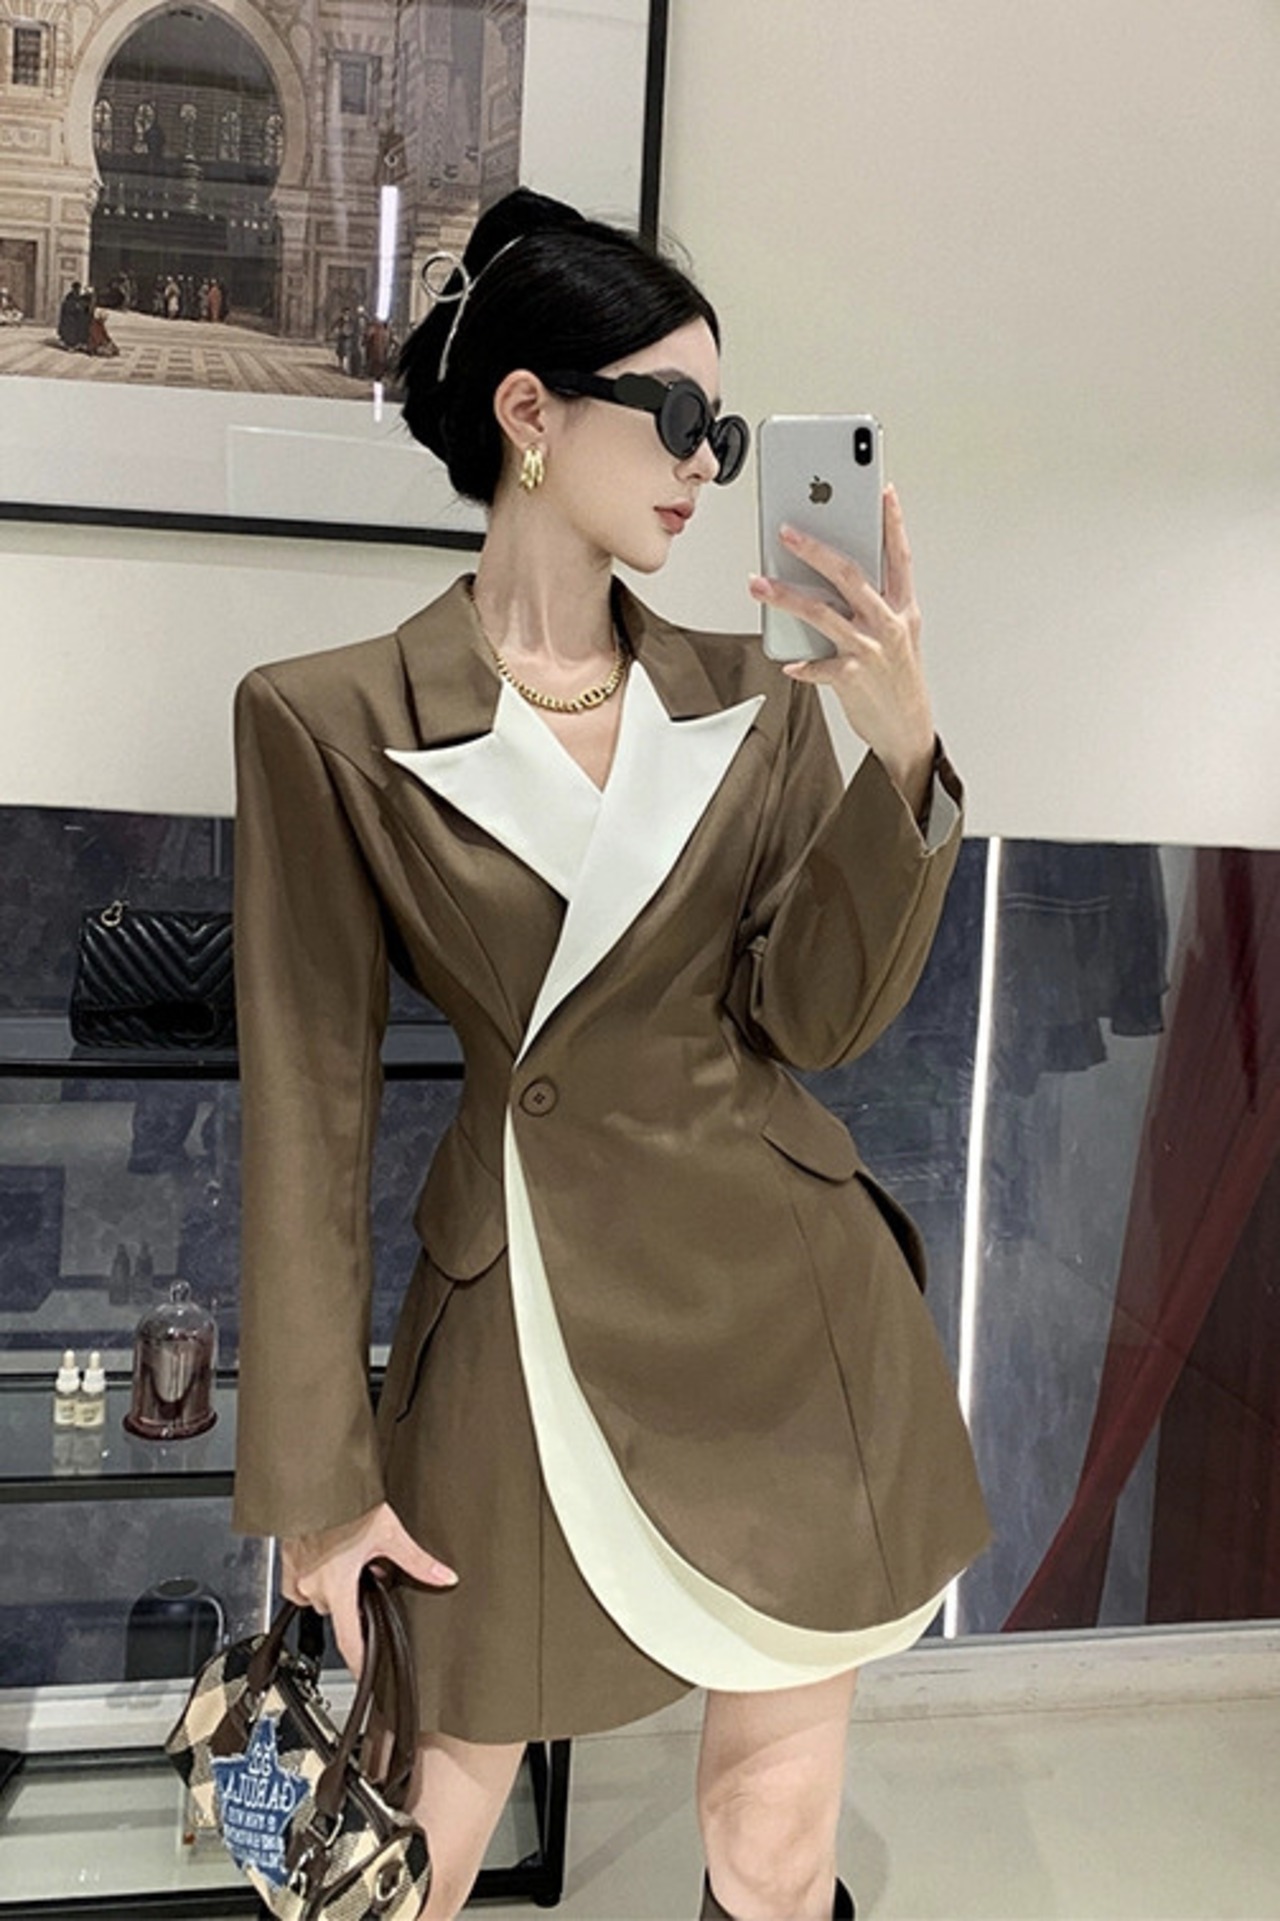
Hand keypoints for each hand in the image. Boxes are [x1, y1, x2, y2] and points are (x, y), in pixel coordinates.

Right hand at [280, 1501, 456, 1678]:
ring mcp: (296, 1573)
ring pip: (318, 1596)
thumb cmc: (347, 1504)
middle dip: (353, 1601)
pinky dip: (315, 1577)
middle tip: (369, 1578)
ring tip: (351, 1562)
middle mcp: (312, 1585)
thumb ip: (416, 1561)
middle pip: (336, 1612)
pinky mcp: (287, 1558)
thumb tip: (443, 1576)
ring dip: (335, 1587)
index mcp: (337, 1586)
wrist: (318, 1480)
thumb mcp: (390, 1534)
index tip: (364, 1675)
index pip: (348, 1639)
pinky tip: (329, 1559)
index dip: (358, 1662)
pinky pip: (299, 1583)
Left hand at [749, 484, 935, 817]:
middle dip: (815, 549)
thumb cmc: (896, 678)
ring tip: (758, 583)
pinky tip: (787, 661)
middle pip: (849, 575)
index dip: (892, 521)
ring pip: (823, 614)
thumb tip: (831, 573)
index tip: (882, 489)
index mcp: (902, 608)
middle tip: (785, 530)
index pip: (898, 555)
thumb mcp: (896, 634)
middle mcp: (889, 623)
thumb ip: (871, 603)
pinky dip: (801, 663)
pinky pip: (818, 665)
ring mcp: (870, 650)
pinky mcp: (852, 678)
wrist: (907, 731)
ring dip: (786, 596)